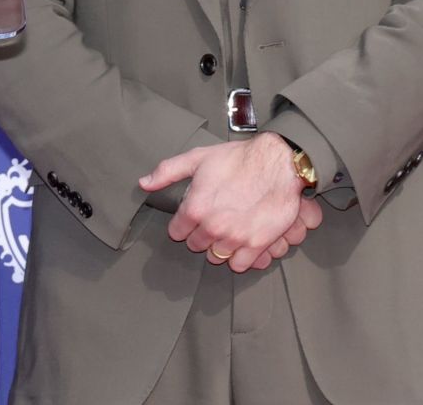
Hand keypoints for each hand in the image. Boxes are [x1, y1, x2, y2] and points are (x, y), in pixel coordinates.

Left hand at [140, 134, 314, 272]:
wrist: (278, 163)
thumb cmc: (238, 159)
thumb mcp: (197, 159)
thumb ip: (167, 172)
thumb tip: (144, 183)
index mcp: (195, 208)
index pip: (176, 232)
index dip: (182, 224)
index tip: (190, 219)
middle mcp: (213, 227)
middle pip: (196, 246)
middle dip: (200, 235)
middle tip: (211, 222)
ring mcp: (236, 238)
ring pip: (217, 257)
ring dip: (219, 247)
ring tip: (226, 231)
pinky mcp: (258, 245)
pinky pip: (240, 265)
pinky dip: (240, 257)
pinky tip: (241, 243)